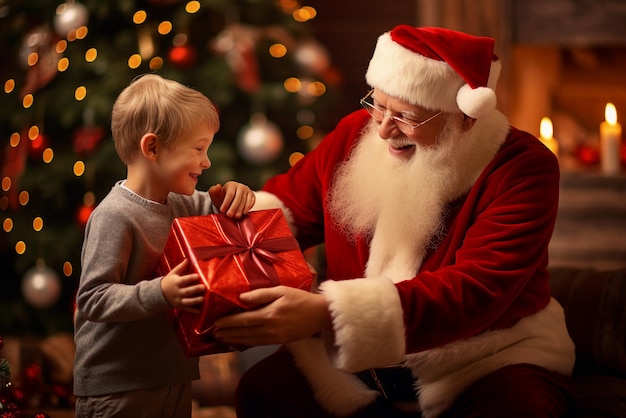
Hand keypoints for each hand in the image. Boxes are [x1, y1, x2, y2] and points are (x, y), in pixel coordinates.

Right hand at [160, 259, 205, 312]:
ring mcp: (178, 300)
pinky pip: (186, 309)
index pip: (184, 280)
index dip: (191, 278)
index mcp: (176, 283)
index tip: (198, 276)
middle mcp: (177, 292)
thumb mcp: (172, 274)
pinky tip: (199, 310)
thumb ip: (181, 267)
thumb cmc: (168, 282)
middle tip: (204, 287)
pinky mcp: (179, 306)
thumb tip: (188, 259)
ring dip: (195, 301)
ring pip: (187, 301)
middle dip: (195, 289)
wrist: (158, 294)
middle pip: (187, 291)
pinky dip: (193, 310)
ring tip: (203, 299)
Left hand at [209, 182, 255, 217]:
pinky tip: (243, 213)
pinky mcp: (252, 195)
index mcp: (231, 185)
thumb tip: (218, 186)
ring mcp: (247, 190)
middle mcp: (240, 186)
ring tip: (236, 216)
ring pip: (245, 201)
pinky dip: (248, 208)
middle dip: (234, 208)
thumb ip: (213, 191)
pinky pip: (251, 202)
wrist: (231, 199)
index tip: (222, 210)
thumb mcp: (215, 195)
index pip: (230, 194)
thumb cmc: (222, 198)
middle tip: (229, 215)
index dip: (226, 203)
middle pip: (238, 198)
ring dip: (240, 209)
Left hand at [213, 286, 329, 345]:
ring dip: (234, 339)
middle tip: (214, 332)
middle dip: (227, 332)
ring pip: (250, 340)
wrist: (319, 315)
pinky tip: (241, 340)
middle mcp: (270, 328)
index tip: (215, 322)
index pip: (243, 320)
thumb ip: (261, 294)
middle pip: (244, 332)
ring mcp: (275, 337)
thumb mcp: (281, 290)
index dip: (228, 322)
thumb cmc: (301, 299)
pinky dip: (247, 342)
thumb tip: (242, 297)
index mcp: (269, 314)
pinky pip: (259, 343)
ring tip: (222, 337)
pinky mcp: (279, 341)